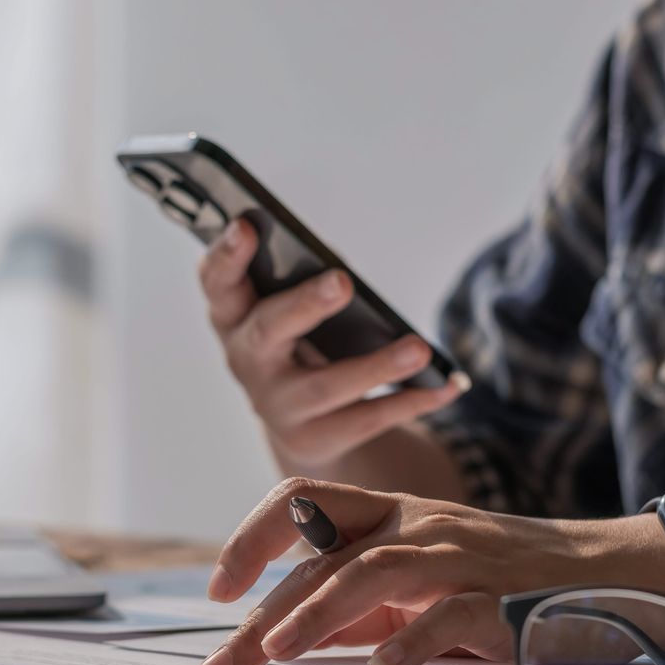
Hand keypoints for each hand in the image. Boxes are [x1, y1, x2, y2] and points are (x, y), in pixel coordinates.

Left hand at [196, 478, 664, 664]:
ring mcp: (463, 558)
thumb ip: (359, 606)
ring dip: (318, 611)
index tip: (218, 592)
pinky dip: (413, 639)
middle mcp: (421, 525)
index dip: (253, 538)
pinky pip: (451, 612)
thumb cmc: (504, 585)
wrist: (614, 578)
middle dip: (265, 614)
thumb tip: (283, 639)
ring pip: (376, 570)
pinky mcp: (505, 599)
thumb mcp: (422, 585)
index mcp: (394, 515)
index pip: (305, 500)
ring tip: (278, 651)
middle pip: (325, 556)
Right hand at [199, 218, 464, 469]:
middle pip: (267, 332)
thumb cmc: (298, 339)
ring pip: (325, 387)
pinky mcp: (313, 439)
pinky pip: (366, 421)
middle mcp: (246, 361)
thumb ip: (304, 280)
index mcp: (234, 316)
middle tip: (341, 281)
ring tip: (419, 348)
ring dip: (375, 366)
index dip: (226, 256)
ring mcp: (276, 406)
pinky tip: (446, 386)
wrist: (300, 421)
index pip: (218, 283)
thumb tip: (342, 274)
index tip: (247, 225)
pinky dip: (410, 402)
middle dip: (303, 306)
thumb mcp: (290, 308)